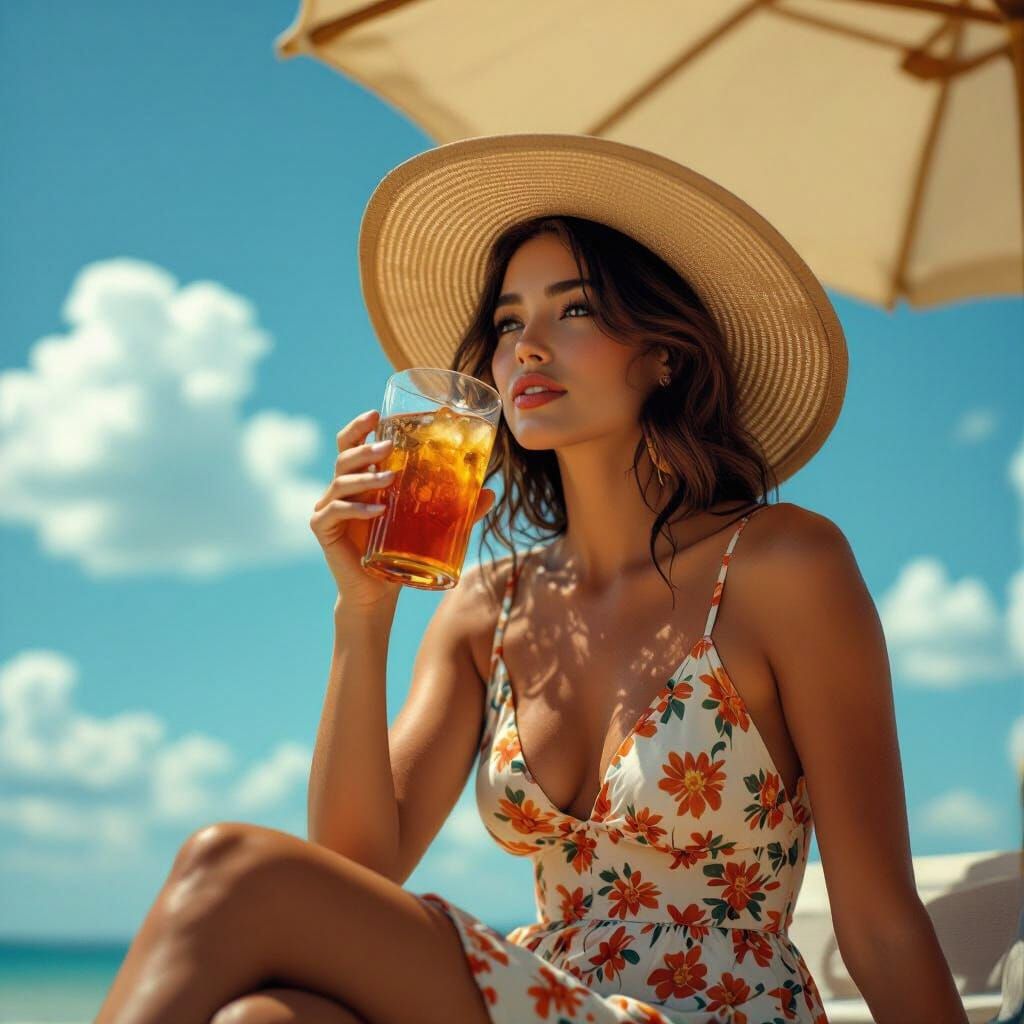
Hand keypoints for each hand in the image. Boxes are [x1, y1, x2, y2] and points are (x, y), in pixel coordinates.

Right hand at [309, 409, 495, 608]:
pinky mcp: (322, 528)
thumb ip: (457, 508)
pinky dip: (356, 508)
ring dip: (365, 476)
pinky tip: (378, 509)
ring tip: (390, 477)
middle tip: (389, 444)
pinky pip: (334, 511)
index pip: (353, 444)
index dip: (360, 426)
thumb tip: (489, 492)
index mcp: (362, 479)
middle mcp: (341, 488)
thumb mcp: (429, 525)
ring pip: (340, 480)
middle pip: (344, 455)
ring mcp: (328, 507)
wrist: (378, 591)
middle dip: (364, 445)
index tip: (377, 413)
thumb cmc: (400, 551)